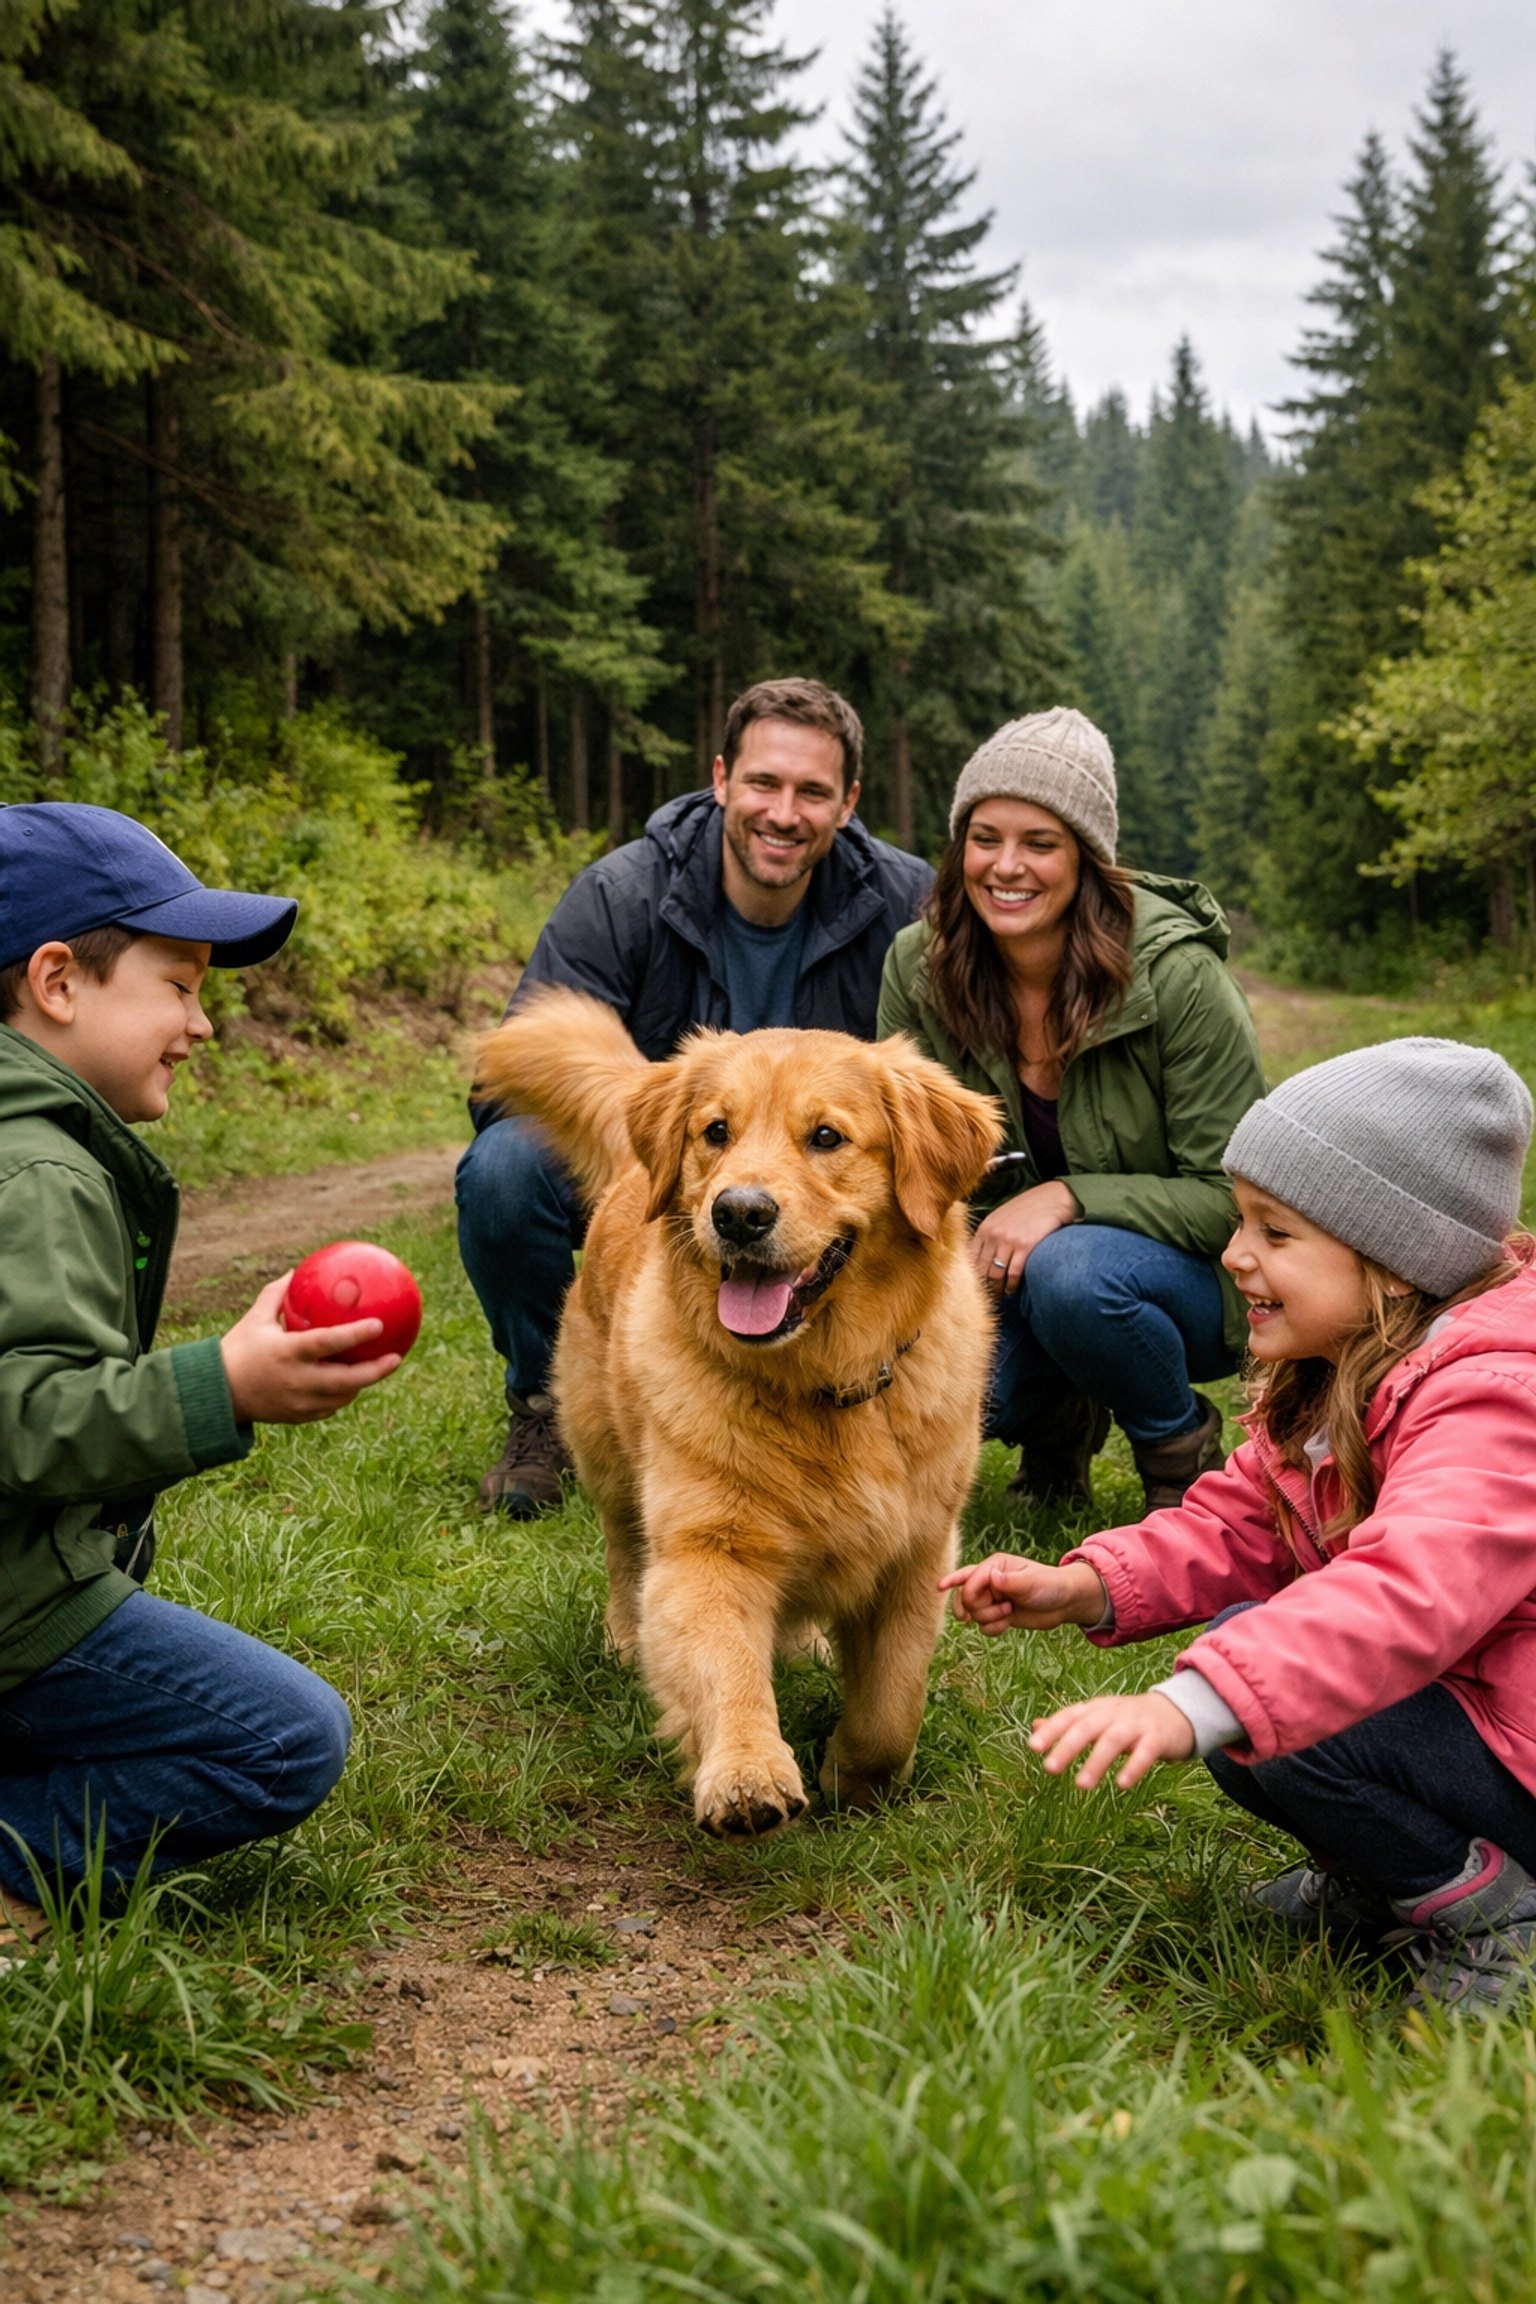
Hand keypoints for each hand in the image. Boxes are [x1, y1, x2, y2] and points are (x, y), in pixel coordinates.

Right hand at [221, 1273, 401, 1424]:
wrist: (218, 1393)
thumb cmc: (237, 1350)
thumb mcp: (254, 1319)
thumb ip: (277, 1295)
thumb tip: (296, 1270)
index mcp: (288, 1353)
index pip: (328, 1343)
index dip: (356, 1335)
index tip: (379, 1324)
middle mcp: (298, 1380)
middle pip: (347, 1380)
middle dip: (376, 1371)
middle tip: (396, 1357)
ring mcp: (300, 1402)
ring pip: (343, 1396)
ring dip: (361, 1383)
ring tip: (378, 1367)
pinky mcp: (299, 1417)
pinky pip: (330, 1407)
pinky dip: (342, 1395)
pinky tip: (351, 1383)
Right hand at [938, 1553, 1107, 1633]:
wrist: (1064, 1604)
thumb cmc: (1050, 1585)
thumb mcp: (1032, 1581)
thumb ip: (1010, 1581)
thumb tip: (991, 1577)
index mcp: (994, 1566)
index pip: (970, 1579)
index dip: (965, 1590)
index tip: (947, 1593)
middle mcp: (989, 1581)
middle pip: (965, 1598)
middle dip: (980, 1608)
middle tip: (1002, 1609)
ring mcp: (992, 1598)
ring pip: (972, 1614)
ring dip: (989, 1619)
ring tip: (1008, 1614)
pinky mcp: (997, 1614)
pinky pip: (983, 1627)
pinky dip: (993, 1628)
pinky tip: (1007, 1624)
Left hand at [972, 1182, 1076, 1295]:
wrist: (1053, 1198)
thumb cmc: (1028, 1208)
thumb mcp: (1002, 1216)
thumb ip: (990, 1234)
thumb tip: (982, 1255)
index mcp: (985, 1228)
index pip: (970, 1257)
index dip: (970, 1274)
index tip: (973, 1285)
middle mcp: (993, 1234)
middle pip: (981, 1268)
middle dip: (982, 1285)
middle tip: (986, 1296)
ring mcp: (1008, 1241)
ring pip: (995, 1274)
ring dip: (997, 1289)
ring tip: (999, 1295)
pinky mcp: (1025, 1247)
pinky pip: (1014, 1273)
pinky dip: (1012, 1285)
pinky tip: (1012, 1290)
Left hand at [1030, 1692, 1194, 1790]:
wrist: (1175, 1712)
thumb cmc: (1128, 1719)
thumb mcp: (1097, 1717)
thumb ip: (1069, 1723)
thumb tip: (1035, 1726)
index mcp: (1096, 1709)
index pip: (1069, 1716)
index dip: (1052, 1730)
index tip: (1033, 1747)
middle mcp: (1113, 1713)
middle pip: (1087, 1727)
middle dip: (1067, 1746)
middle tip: (1049, 1768)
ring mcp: (1136, 1724)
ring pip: (1113, 1740)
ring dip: (1096, 1762)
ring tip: (1081, 1785)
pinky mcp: (1157, 1738)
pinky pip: (1145, 1752)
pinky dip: (1133, 1767)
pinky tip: (1122, 1784)